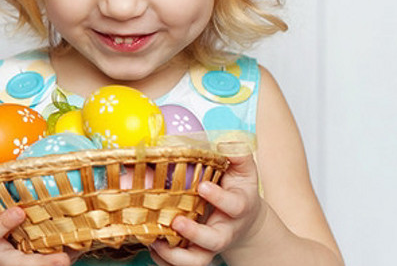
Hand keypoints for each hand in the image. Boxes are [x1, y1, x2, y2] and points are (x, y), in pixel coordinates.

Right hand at [0, 184, 70, 265]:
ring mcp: (11, 261)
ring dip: (55, 262)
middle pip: (18, 264)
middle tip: (62, 259)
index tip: (19, 212)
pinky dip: (65, 256)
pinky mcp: (23, 262)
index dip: (3, 224)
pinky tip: (82, 248)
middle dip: (39, 264)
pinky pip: (44, 262)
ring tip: (77, 254)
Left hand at [149, 151, 266, 265]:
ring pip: (197, 260)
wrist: (244, 220)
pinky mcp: (196, 253)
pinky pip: (180, 264)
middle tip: (176, 222)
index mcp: (238, 206)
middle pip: (215, 241)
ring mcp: (210, 245)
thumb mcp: (242, 170)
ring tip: (155, 240)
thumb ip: (237, 155)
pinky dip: (164, 260)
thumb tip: (225, 143)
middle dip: (195, 234)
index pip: (234, 205)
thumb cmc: (237, 188)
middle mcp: (225, 230)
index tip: (202, 186)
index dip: (219, 198)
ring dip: (175, 255)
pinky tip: (152, 246)